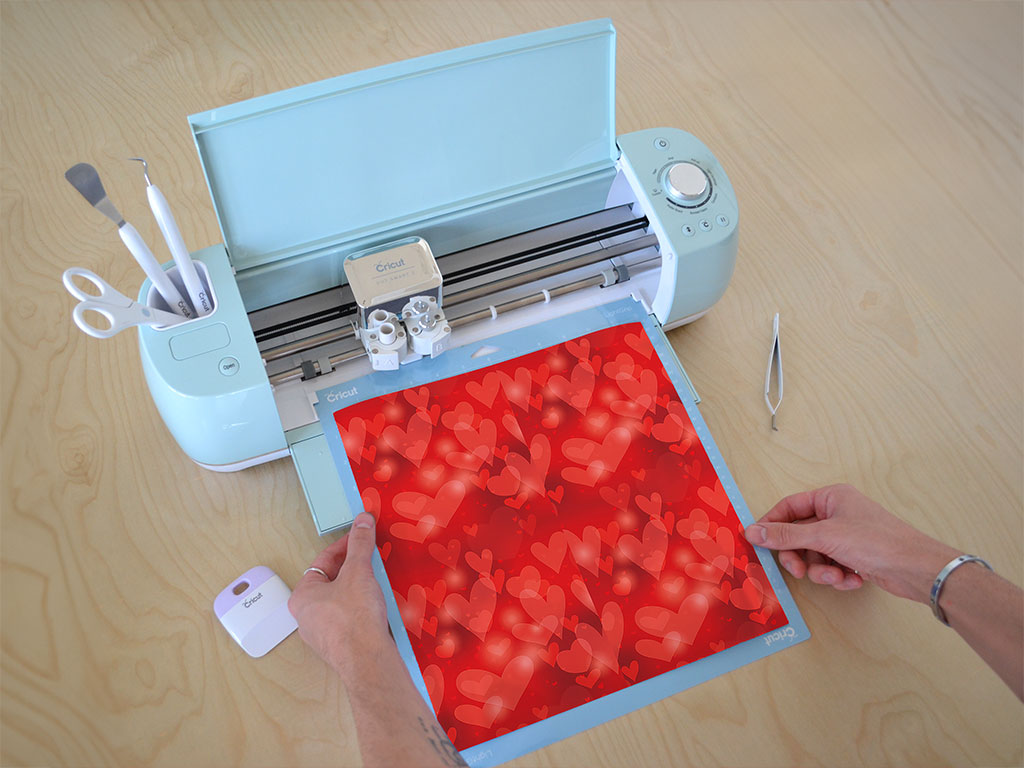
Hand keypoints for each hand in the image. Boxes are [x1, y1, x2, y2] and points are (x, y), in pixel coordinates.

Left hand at [288, 512, 388, 674]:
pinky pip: (349, 620)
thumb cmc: (354, 619)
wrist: (367, 661)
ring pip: (340, 602)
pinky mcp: (339, 646)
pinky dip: (362, 609)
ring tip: (376, 581)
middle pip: (331, 582)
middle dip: (352, 569)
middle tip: (370, 559)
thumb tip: (362, 521)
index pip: (322, 561)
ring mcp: (322, 634)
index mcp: (303, 596)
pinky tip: (377, 607)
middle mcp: (307, 616)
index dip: (344, 545)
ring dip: (358, 589)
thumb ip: (360, 544)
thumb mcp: (358, 572)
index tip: (360, 537)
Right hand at [744, 484, 960, 601]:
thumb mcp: (824, 536)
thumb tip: (753, 531)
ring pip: (816, 555)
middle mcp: (838, 513)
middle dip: (800, 556)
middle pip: (800, 535)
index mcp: (831, 497)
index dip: (773, 524)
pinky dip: (838, 576)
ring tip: (837, 576)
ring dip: (822, 570)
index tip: (758, 542)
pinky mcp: (856, 557)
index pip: (790, 507)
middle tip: (799, 571)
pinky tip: (853, 579)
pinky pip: (832, 566)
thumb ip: (786, 535)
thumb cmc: (875, 542)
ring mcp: (848, 536)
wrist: (916, 569)